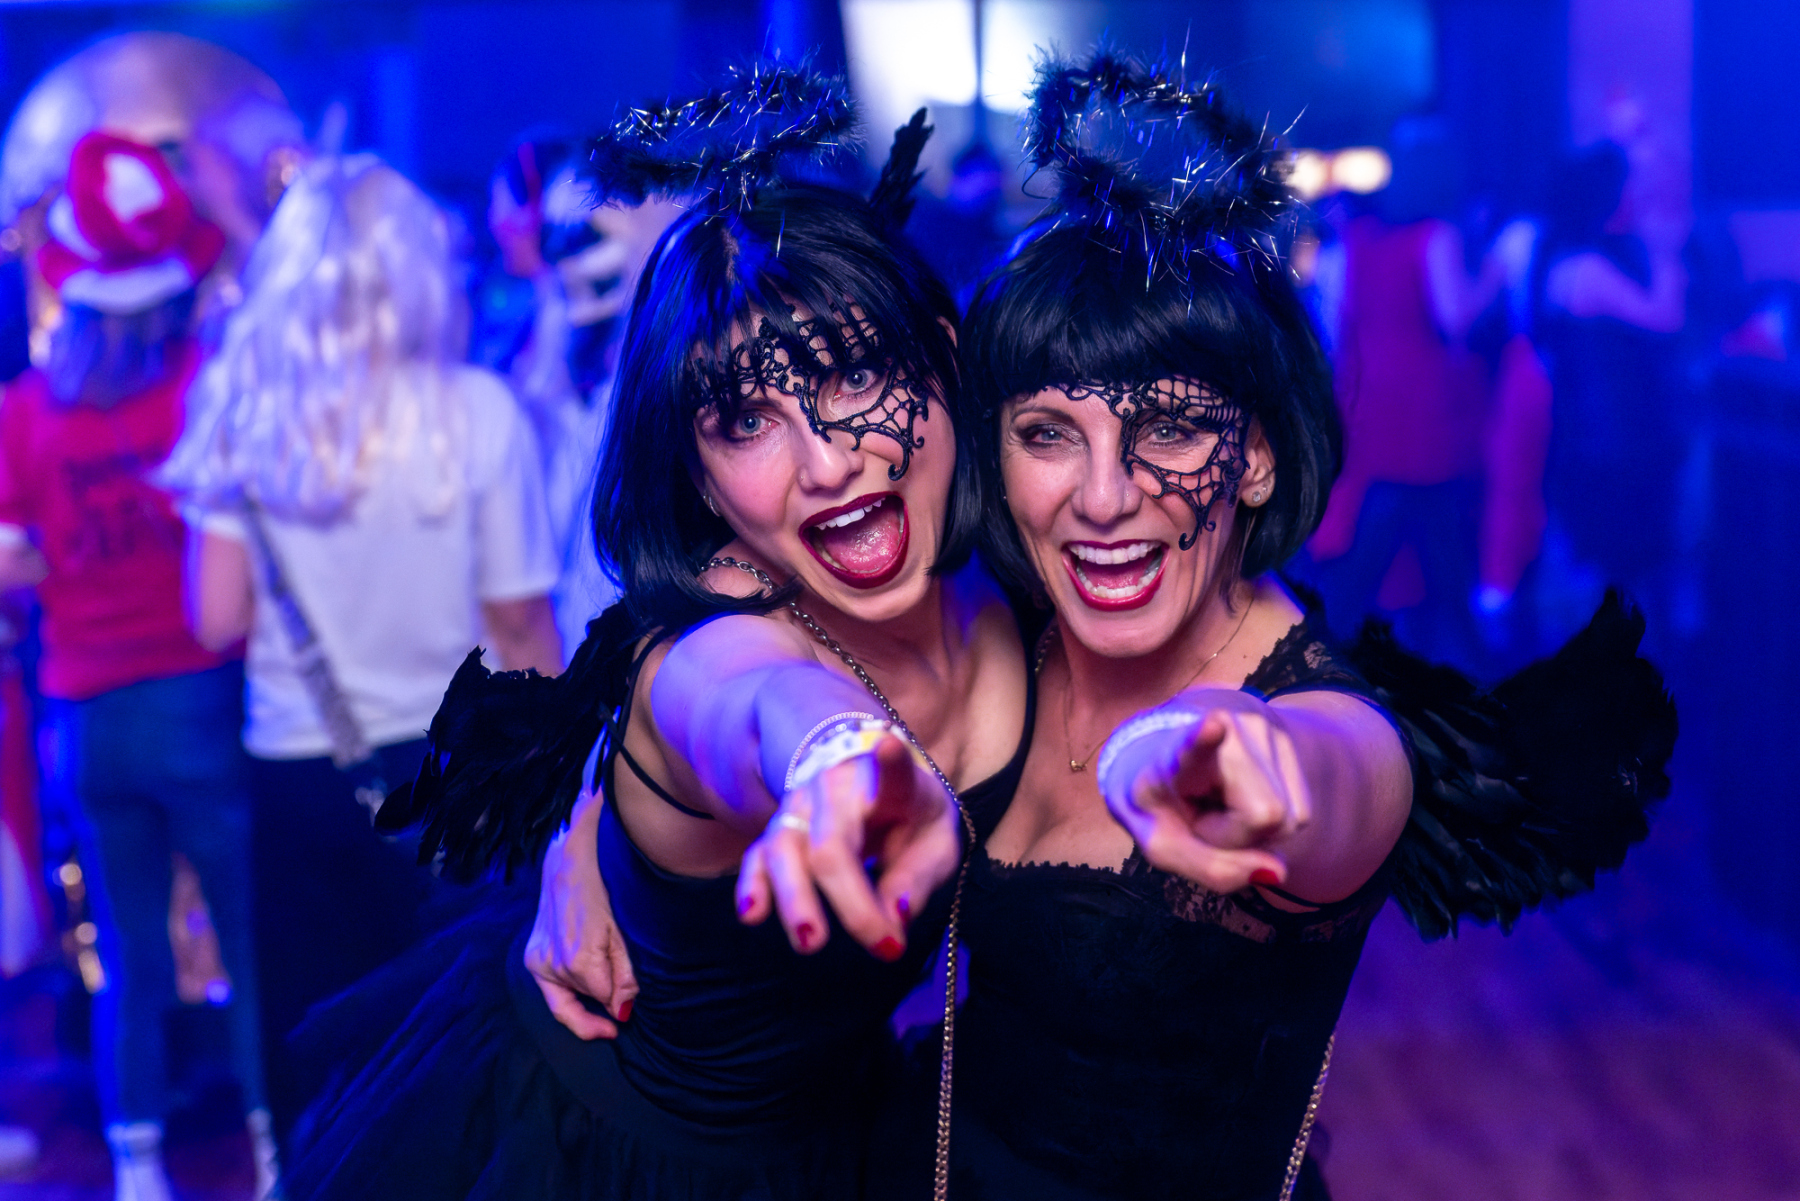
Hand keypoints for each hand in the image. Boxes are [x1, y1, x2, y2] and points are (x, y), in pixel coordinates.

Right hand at [524, 789, 637, 1039]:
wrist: (567, 862)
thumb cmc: (601, 891)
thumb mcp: (621, 933)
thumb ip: (623, 974)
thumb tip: (622, 1011)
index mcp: (577, 958)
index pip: (601, 997)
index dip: (615, 1008)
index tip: (622, 1023)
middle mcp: (551, 964)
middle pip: (583, 998)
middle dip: (602, 998)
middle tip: (620, 994)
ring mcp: (536, 961)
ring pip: (566, 994)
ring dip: (586, 991)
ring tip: (603, 968)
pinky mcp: (530, 957)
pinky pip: (551, 988)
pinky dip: (569, 989)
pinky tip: (583, 981)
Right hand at [737, 734, 959, 958]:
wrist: (864, 778)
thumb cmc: (907, 815)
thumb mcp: (935, 838)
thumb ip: (918, 875)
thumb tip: (895, 917)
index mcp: (888, 782)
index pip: (891, 770)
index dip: (890, 760)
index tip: (886, 747)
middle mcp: (835, 788)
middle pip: (832, 840)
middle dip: (850, 896)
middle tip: (878, 942)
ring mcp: (799, 807)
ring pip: (785, 848)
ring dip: (795, 898)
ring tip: (811, 942)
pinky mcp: (778, 829)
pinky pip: (758, 855)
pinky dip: (752, 884)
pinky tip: (752, 914)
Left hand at [1099, 693, 1310, 893]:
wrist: (1163, 757)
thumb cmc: (1163, 806)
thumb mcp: (1165, 848)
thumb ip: (1212, 869)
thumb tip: (1277, 873)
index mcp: (1173, 753)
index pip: (1192, 744)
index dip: (1203, 738)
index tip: (1214, 724)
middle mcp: (1224, 727)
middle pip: (1266, 816)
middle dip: (1238, 837)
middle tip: (1203, 818)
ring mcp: (1261, 727)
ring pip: (1291, 818)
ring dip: (1256, 829)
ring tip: (1219, 804)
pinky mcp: (1284, 736)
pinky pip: (1299, 811)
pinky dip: (1271, 820)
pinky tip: (1239, 797)